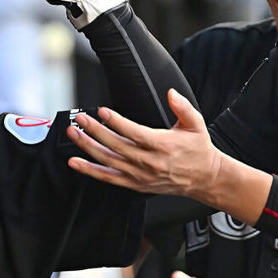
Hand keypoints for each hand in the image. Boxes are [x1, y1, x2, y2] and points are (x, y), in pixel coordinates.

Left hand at [66, 89, 219, 197]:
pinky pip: (108, 178)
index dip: (117, 122)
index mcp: (164, 145)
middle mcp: (150, 162)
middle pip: (116, 146)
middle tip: (80, 119)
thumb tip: (171, 93)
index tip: (102, 111)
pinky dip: (90, 171)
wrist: (204, 178)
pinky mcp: (135, 184)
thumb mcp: (196, 124)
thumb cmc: (198, 149)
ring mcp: (140, 175)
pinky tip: (75, 162)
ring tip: (74, 134)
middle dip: (95, 131)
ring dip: (88, 147)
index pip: (135, 133)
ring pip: (108, 161)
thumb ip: (182, 107)